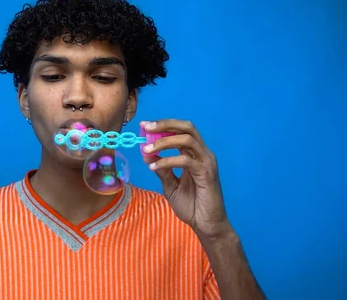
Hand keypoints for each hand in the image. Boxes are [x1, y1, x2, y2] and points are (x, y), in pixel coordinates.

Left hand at [141, 119, 229, 238]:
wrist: (205, 224)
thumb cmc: (191, 205)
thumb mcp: (170, 185)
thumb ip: (161, 170)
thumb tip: (146, 154)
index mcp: (194, 154)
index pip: (180, 130)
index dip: (163, 125)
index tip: (143, 126)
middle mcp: (203, 153)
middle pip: (186, 127)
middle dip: (165, 124)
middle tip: (146, 127)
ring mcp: (206, 162)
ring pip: (187, 140)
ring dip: (164, 141)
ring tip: (147, 149)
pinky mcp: (207, 174)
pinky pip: (186, 161)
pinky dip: (168, 161)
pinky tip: (154, 167)